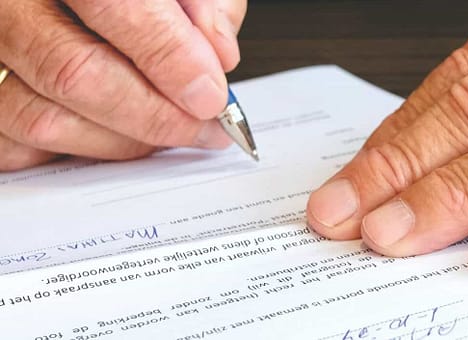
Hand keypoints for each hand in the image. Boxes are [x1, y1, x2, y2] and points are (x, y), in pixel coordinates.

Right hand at [0, 0, 246, 170]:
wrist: (70, 2)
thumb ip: (201, 4)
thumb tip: (219, 55)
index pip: (115, 6)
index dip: (170, 56)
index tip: (211, 94)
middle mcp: (11, 7)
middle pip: (75, 73)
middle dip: (156, 115)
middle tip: (204, 126)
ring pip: (46, 120)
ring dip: (124, 140)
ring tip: (170, 130)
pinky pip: (19, 148)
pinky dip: (79, 150)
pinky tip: (117, 132)